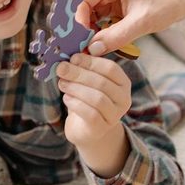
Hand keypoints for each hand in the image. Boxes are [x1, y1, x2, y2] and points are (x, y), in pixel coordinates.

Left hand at [57, 53, 131, 175]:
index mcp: (123, 83)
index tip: (73, 57)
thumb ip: (84, 68)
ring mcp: (115, 115)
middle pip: (102, 82)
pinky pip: (90, 113)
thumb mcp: (88, 81)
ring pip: (97, 98)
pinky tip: (66, 98)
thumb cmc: (86, 100)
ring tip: (62, 83)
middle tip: (61, 68)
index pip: (111, 68)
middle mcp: (123, 99)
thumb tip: (70, 54)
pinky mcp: (102, 128)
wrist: (87, 130)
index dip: (91, 62)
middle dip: (79, 74)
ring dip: (76, 88)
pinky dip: (75, 103)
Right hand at [77, 0, 184, 55]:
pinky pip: (91, 17)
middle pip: (79, 5)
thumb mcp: (142, 23)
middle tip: (82, 47)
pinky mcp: (105, 2)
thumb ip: (117, 36)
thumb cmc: (163, 4)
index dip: (79, 20)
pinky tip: (98, 42)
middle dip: (79, 26)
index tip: (83, 40)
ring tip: (91, 47)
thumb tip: (92, 49)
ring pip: (83, 13)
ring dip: (85, 30)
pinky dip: (93, 30)